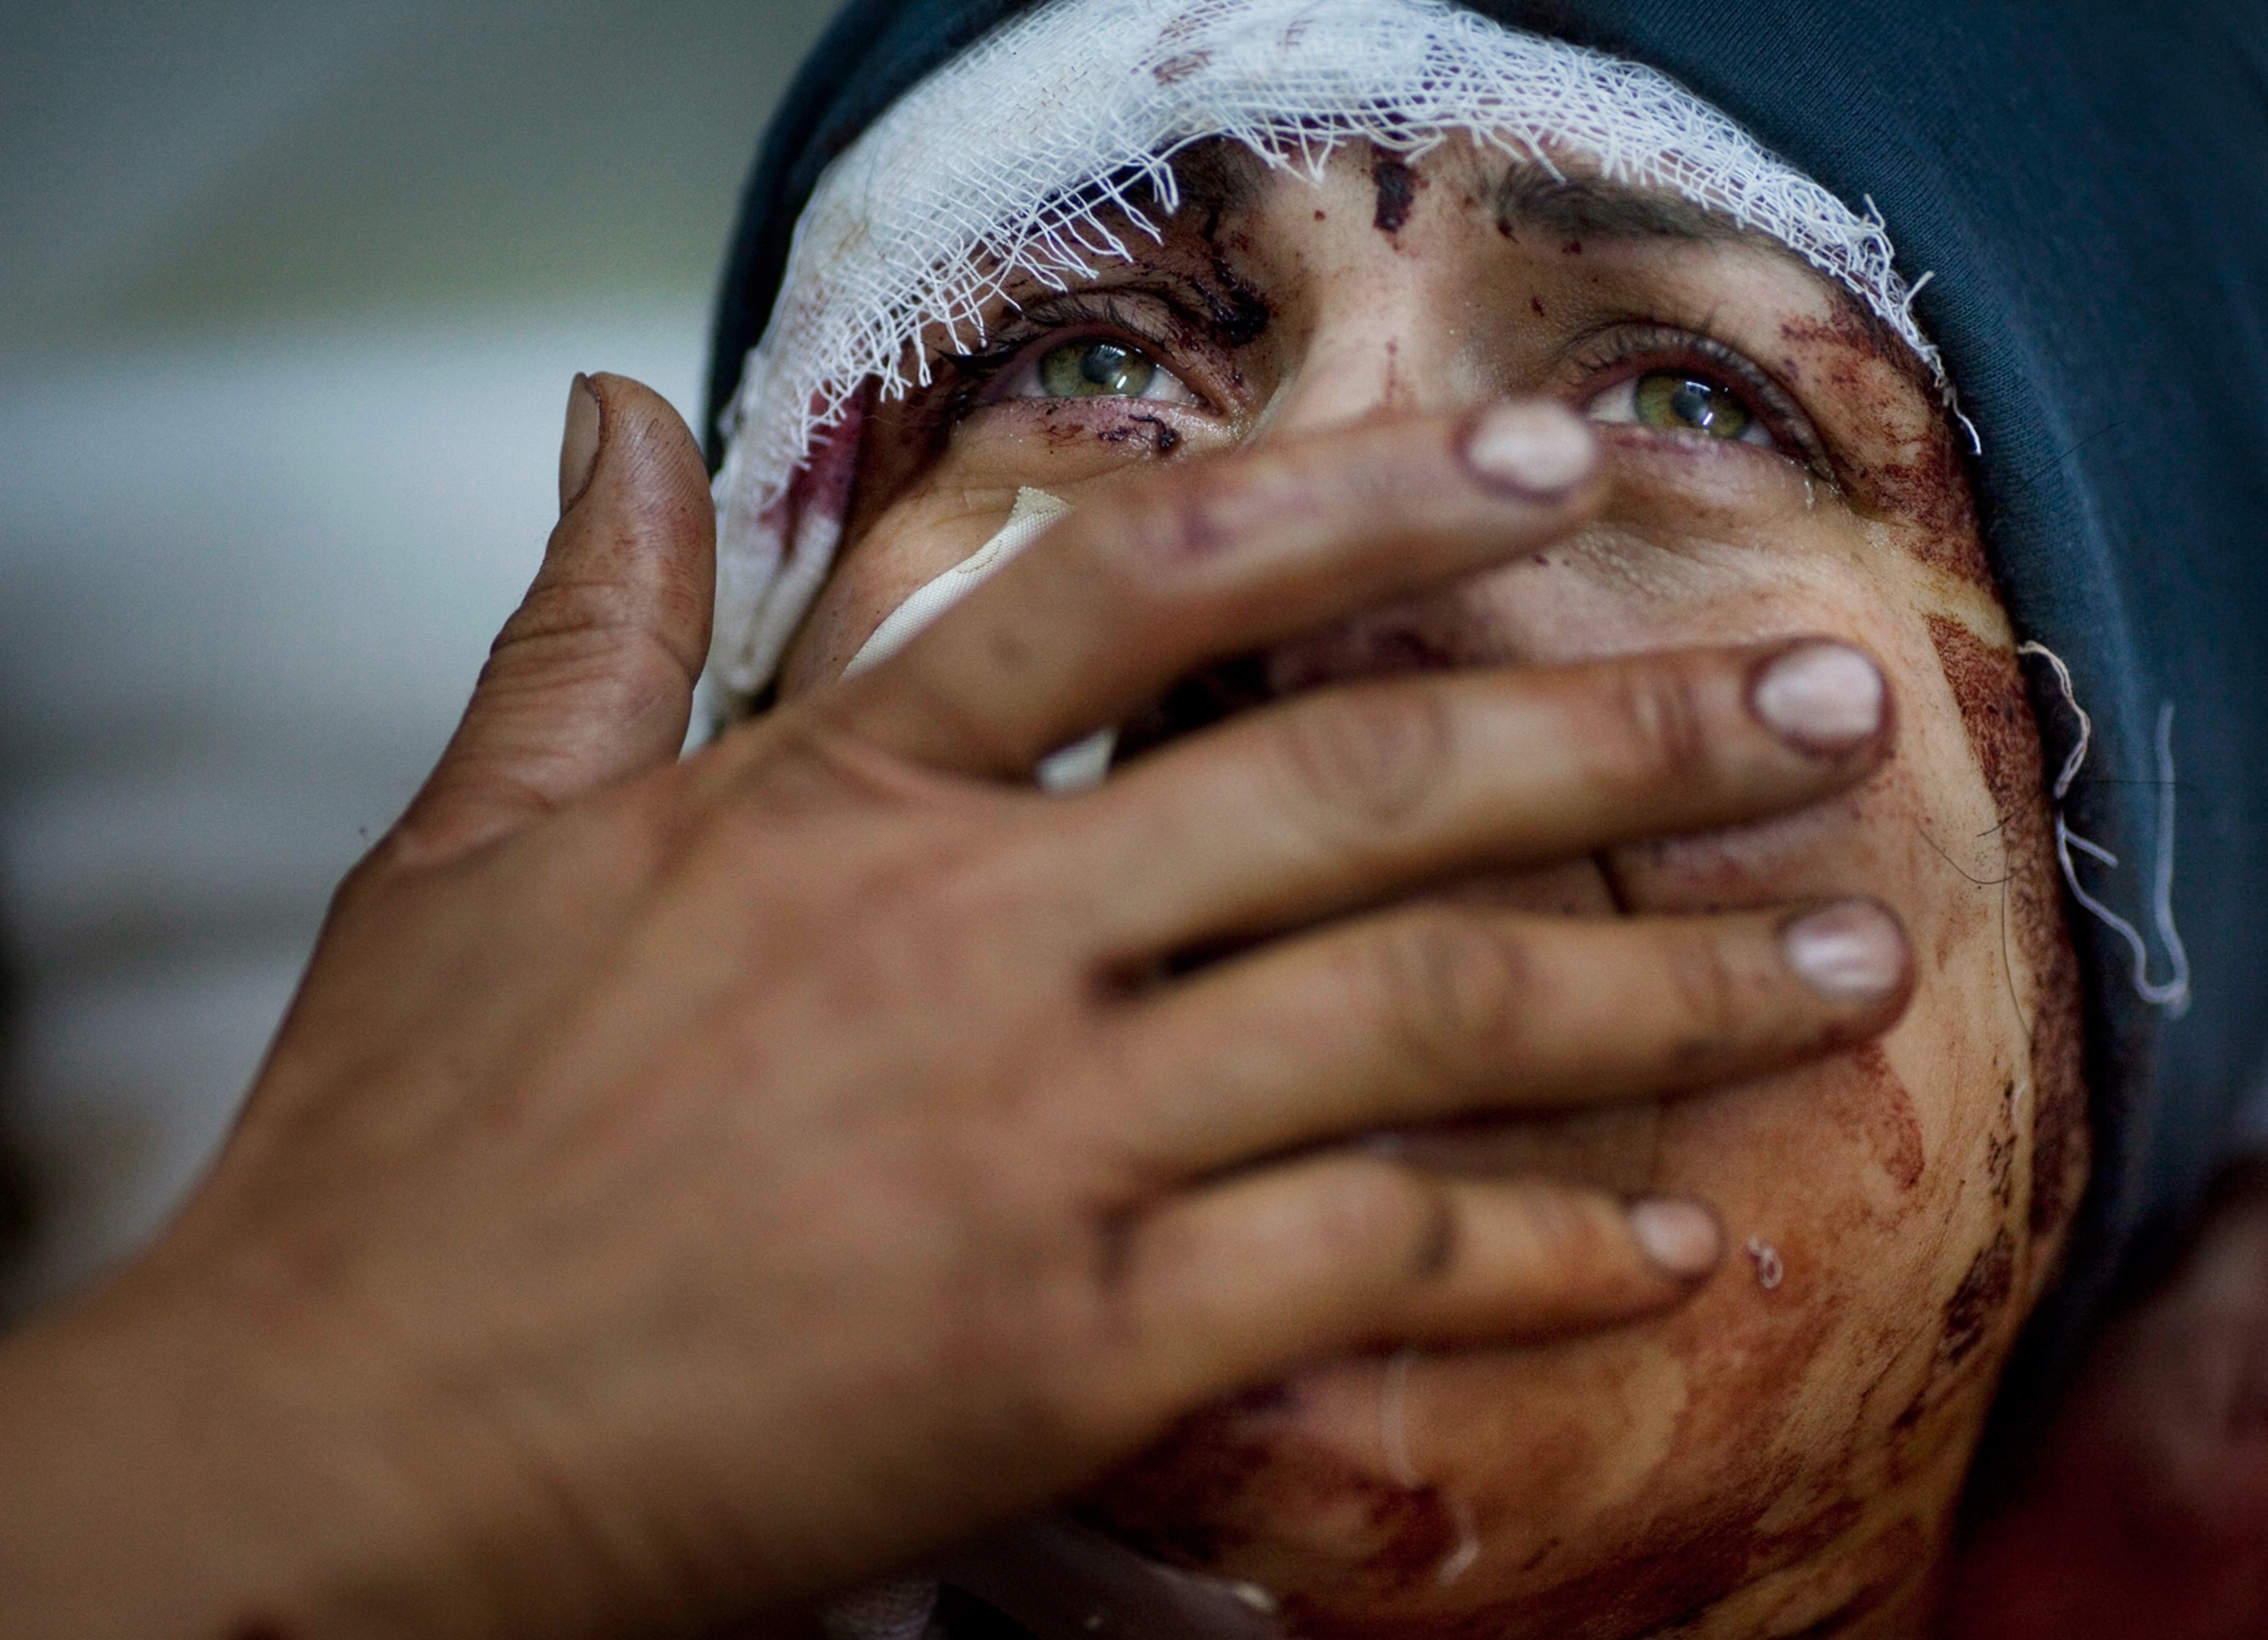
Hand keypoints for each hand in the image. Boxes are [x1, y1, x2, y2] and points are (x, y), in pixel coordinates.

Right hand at [0, 379, 1908, 1638]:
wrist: (322, 1456)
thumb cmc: (395, 1159)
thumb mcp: (465, 847)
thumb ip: (583, 623)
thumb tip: (605, 412)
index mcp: (829, 798)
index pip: (1145, 587)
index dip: (1373, 505)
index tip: (1560, 472)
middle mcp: (966, 940)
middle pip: (1362, 786)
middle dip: (1627, 731)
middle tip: (1835, 708)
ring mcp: (1033, 1143)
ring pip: (1416, 1019)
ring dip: (1658, 987)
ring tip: (1846, 957)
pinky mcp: (1066, 1351)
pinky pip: (1367, 1270)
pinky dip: (1534, 1255)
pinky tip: (1673, 1243)